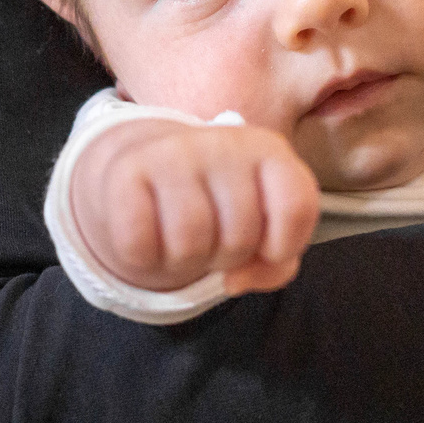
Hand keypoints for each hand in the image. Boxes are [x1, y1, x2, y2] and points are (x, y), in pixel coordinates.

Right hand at [69, 118, 320, 294]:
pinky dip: (144, 258)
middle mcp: (223, 142)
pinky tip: (148, 236)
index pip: (297, 206)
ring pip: (189, 245)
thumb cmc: (217, 203)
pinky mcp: (127, 169)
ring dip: (184, 262)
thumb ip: (277, 260)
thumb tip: (234, 280)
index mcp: (268, 149)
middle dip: (226, 258)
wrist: (147, 165)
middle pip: (240, 238)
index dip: (283, 247)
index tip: (265, 248)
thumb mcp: (262, 224)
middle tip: (211, 238)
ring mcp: (172, 152)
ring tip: (180, 239)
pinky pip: (139, 245)